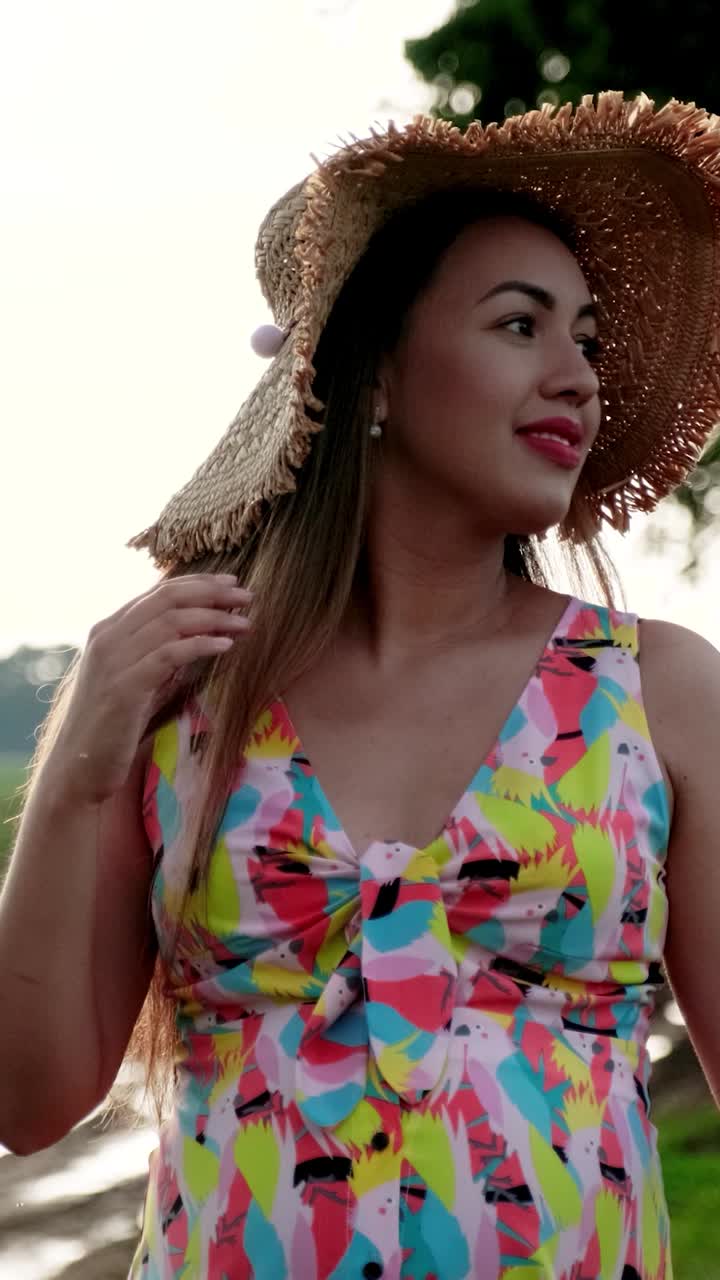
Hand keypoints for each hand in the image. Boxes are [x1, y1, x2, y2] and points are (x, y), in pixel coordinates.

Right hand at [48, 574, 251, 803]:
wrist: (80, 765)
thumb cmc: (114, 724)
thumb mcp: (138, 678)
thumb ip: (160, 652)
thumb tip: (203, 632)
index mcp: (109, 629)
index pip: (159, 591)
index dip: (199, 583)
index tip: (232, 583)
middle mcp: (108, 637)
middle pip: (167, 599)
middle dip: (212, 593)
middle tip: (248, 596)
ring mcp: (114, 660)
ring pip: (171, 622)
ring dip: (214, 618)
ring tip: (244, 623)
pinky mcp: (124, 687)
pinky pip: (169, 655)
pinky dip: (200, 646)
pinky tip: (226, 647)